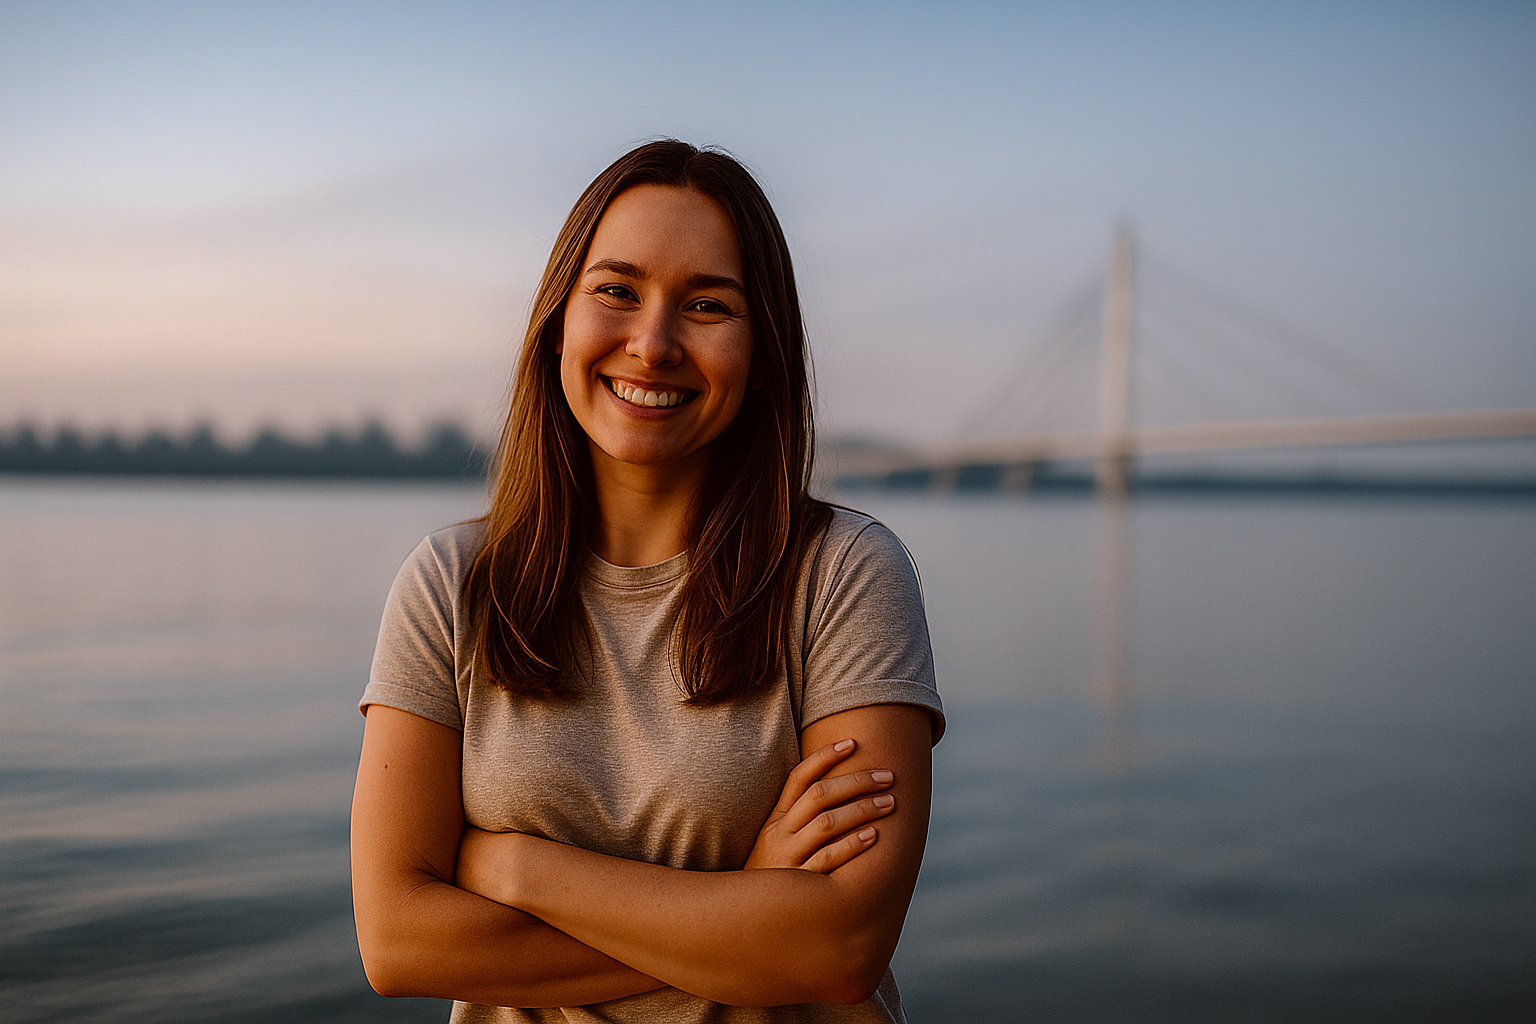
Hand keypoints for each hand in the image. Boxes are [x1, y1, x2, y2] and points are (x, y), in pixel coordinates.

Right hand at [743, 739, 895, 873]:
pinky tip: (873, 836)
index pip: (798, 778)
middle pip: (819, 796)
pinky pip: (828, 860)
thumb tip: (837, 792)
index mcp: (774, 820)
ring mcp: (788, 859)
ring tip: (890, 802)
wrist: (744, 921)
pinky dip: (851, 845)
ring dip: (861, 809)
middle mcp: (779, 835)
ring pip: (826, 824)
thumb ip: (798, 821)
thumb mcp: (775, 845)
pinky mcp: (799, 886)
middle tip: (888, 776)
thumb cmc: (772, 878)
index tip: (853, 742)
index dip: (824, 757)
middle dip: (856, 781)